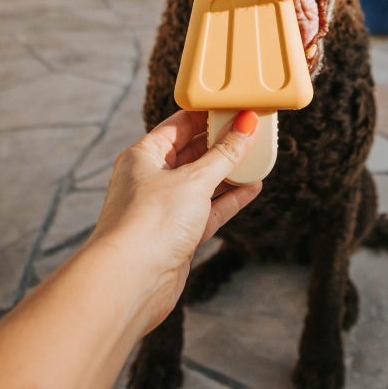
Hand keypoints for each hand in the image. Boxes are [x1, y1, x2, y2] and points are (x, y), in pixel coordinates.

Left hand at [88, 109, 260, 330]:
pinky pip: (209, 209)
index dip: (208, 115)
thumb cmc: (150, 222)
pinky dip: (229, 198)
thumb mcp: (194, 180)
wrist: (130, 282)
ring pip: (203, 182)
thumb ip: (224, 154)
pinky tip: (252, 186)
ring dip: (229, 171)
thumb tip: (246, 124)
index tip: (234, 106)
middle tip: (251, 129)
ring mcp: (165, 208)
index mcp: (143, 156)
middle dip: (221, 142)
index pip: (179, 125)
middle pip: (192, 152)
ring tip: (257, 155)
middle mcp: (151, 179)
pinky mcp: (178, 234)